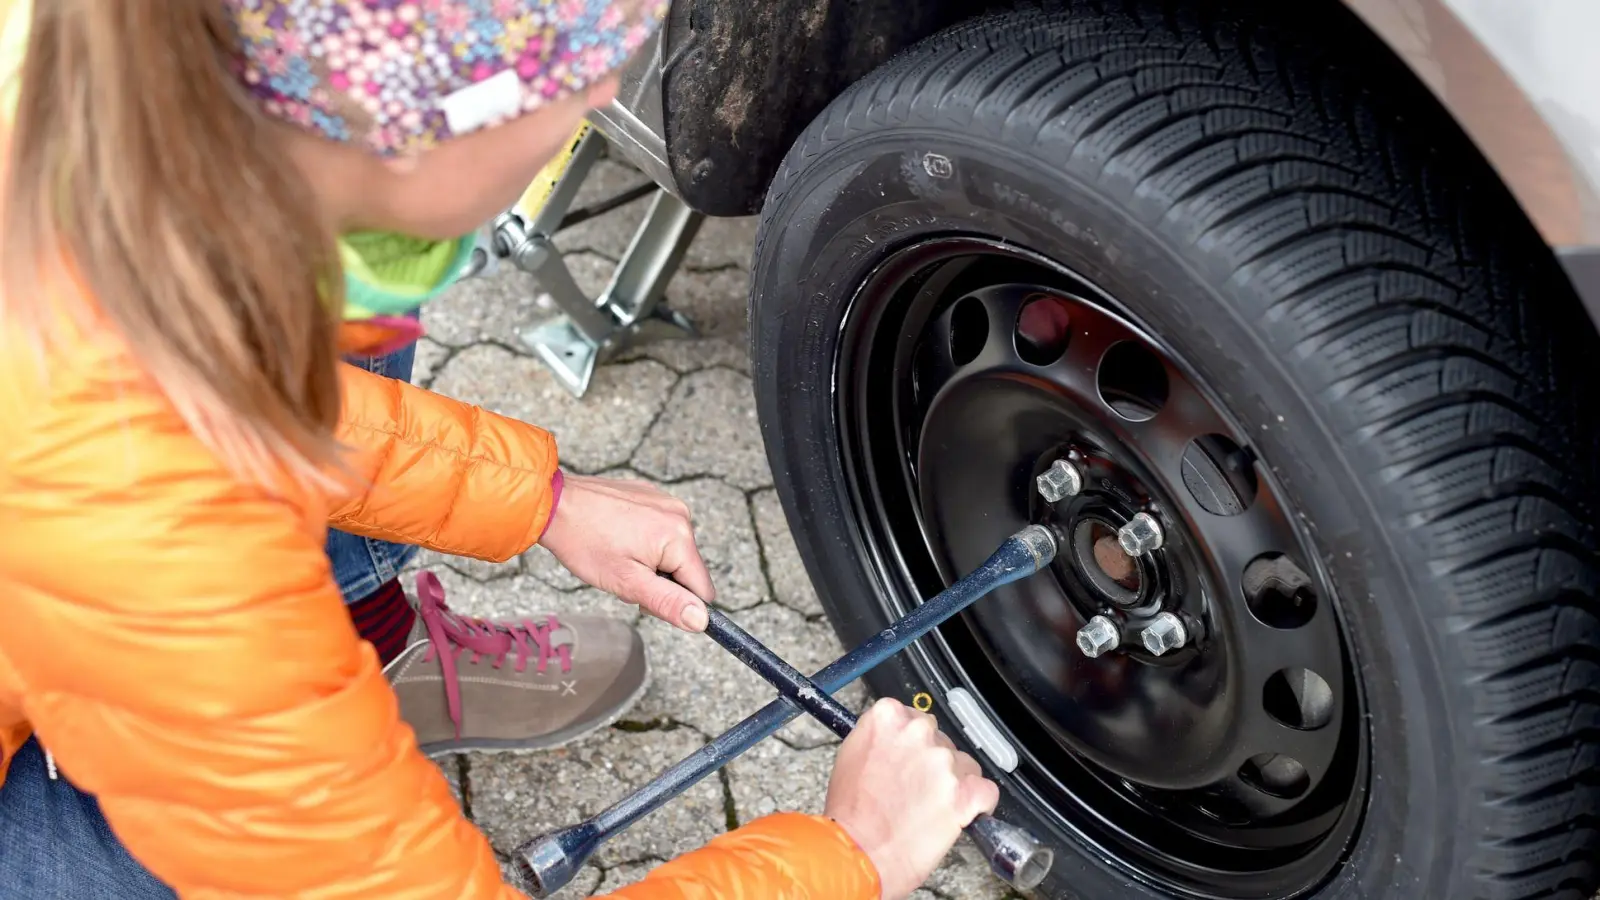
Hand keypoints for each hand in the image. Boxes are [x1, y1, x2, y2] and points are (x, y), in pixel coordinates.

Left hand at [539, 473, 713, 631]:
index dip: (676, 602)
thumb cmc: (584, 542)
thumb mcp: (626, 582)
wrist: (555, 504)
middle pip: (687, 569)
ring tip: (618, 556)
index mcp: (679, 536)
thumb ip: (668, 602)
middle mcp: (680, 514)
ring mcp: (666, 501)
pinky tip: (617, 538)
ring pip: (673, 551)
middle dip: (660, 580)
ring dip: (651, 562)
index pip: (702, 589)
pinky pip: (661, 530)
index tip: (645, 597)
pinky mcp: (652, 495)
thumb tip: (701, 620)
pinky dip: (643, 541)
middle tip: (625, 574)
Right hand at [824, 698, 999, 899]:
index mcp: (889, 718)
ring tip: (930, 808)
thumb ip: (879, 740)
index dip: (912, 745)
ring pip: (964, 765)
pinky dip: (979, 802)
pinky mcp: (963, 793)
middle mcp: (919, 733)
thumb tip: (894, 741)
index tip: (909, 758)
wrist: (858, 853)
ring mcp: (943, 763)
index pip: (914, 718)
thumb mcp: (850, 757)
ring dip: (953, 783)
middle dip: (932, 763)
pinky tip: (964, 812)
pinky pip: (986, 791)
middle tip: (915, 789)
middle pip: (940, 739)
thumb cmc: (850, 814)